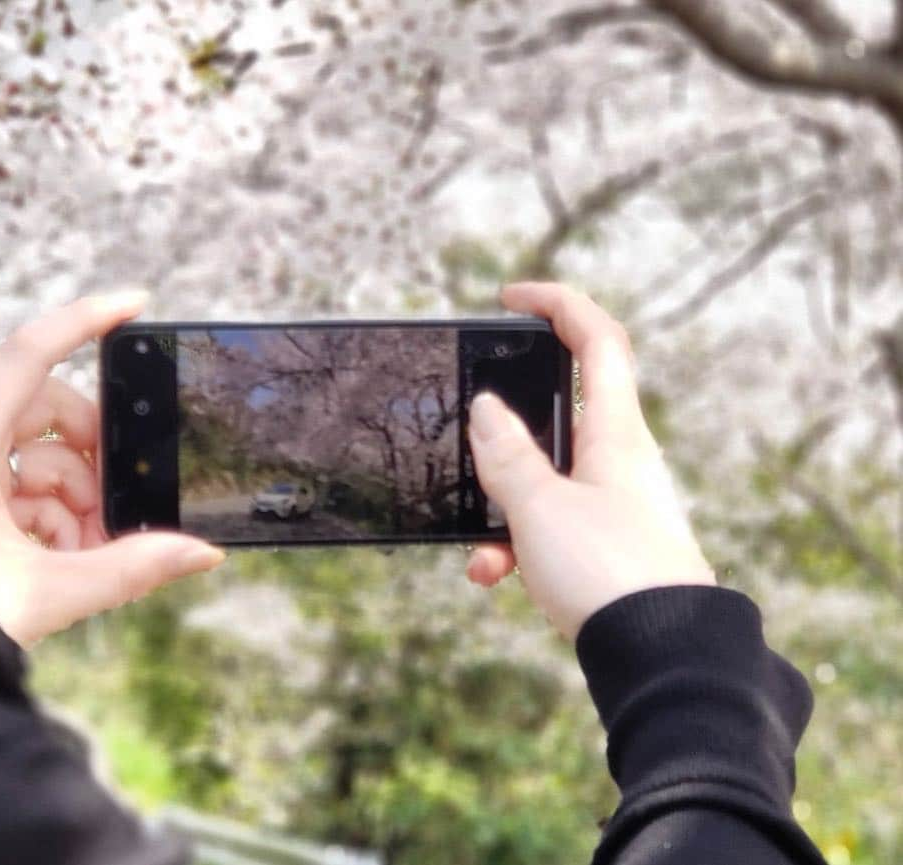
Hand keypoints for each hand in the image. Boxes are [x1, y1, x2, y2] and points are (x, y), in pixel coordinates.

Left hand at [0, 292, 224, 646]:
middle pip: (45, 409)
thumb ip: (132, 569)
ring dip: (71, 494)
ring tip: (77, 549)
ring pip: (33, 447)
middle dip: (90, 456)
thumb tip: (204, 552)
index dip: (86, 320)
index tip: (136, 304)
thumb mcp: (45, 593)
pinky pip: (14, 476)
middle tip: (110, 506)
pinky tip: (52, 552)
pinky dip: (45, 509)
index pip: (27, 355)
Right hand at [467, 283, 714, 640]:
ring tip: (481, 552)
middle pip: (562, 409)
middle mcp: (621, 459)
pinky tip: (495, 575)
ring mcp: (616, 502)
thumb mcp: (539, 508)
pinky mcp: (608, 542)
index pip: (597, 338)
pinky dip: (518, 542)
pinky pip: (553, 524)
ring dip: (503, 505)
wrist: (662, 658)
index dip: (557, 303)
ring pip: (546, 478)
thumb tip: (487, 407)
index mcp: (615, 432)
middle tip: (474, 440)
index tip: (509, 299)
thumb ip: (507, 455)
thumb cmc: (608, 574)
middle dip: (507, 429)